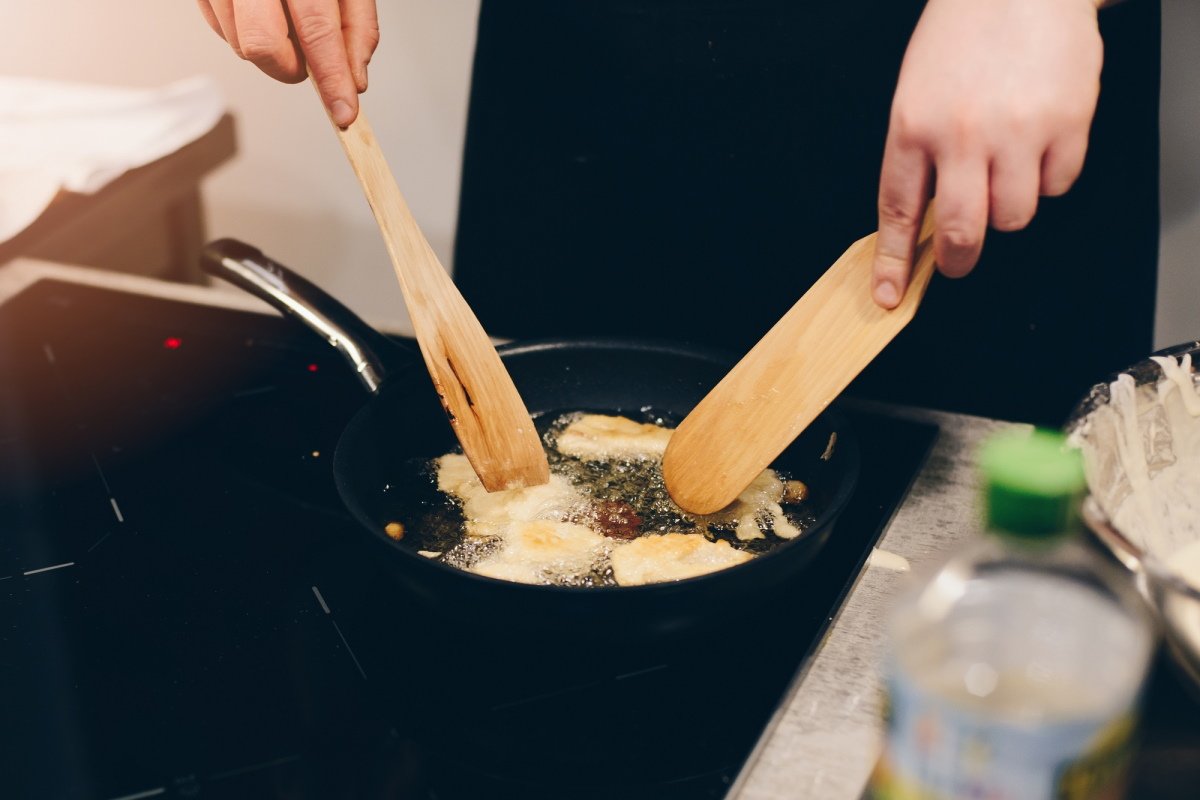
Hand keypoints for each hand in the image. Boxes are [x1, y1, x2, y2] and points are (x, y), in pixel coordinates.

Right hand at [195, 0, 378, 126]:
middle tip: (308, 62)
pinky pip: (220, 28)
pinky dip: (245, 33)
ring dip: (269, 50)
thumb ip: (357, 24)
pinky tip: (262, 11)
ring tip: (283, 19)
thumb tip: (355, 77)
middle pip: (262, 45)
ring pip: (238, 43)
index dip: (332, 78)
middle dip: (290, 69)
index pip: (316, 30)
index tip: (343, 111)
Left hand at [871, 0, 1103, 307]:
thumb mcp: (916, 94)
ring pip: (1015, 216)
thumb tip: (922, 222)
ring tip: (1004, 169)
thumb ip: (918, 157)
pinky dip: (1048, 178)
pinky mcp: (1068, 123)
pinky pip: (1058, 185)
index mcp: (914, 125)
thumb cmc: (962, 37)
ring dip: (1007, 208)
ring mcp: (1019, 130)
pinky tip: (1038, 143)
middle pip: (963, 232)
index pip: (898, 211)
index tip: (888, 295)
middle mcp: (963, 133)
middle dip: (957, 260)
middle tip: (957, 261)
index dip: (893, 262)